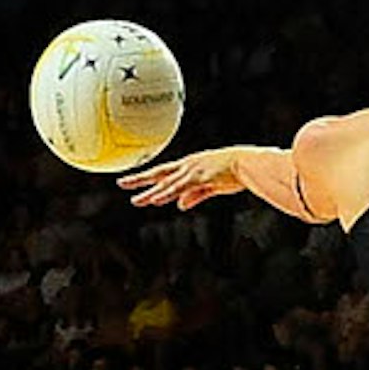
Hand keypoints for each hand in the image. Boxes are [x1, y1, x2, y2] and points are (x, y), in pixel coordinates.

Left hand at [120, 146, 256, 211]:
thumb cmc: (234, 172)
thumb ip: (195, 195)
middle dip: (139, 179)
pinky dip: (167, 193)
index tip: (134, 180)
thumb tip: (180, 206)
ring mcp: (192, 172)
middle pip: (158, 174)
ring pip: (166, 185)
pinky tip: (155, 199)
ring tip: (135, 200)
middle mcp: (187, 167)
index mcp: (189, 166)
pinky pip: (180, 188)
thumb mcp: (211, 186)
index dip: (148, 177)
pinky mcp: (200, 178)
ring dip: (150, 192)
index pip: (163, 172)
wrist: (248, 163)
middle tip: (121, 183)